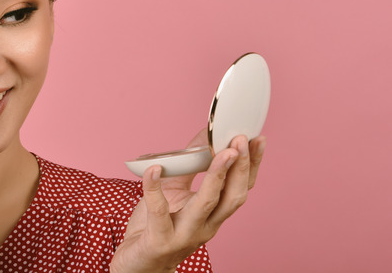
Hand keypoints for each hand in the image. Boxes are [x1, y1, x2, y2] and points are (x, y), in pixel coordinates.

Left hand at [110, 130, 265, 272]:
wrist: (139, 266)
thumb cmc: (156, 226)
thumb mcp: (175, 192)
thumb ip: (188, 167)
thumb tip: (202, 136)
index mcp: (213, 215)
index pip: (240, 189)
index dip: (251, 165)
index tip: (258, 139)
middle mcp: (205, 227)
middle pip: (232, 198)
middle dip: (241, 168)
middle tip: (242, 140)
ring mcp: (184, 235)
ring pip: (206, 205)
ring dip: (217, 176)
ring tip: (221, 151)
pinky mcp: (160, 240)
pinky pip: (159, 211)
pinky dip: (154, 188)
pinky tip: (153, 168)